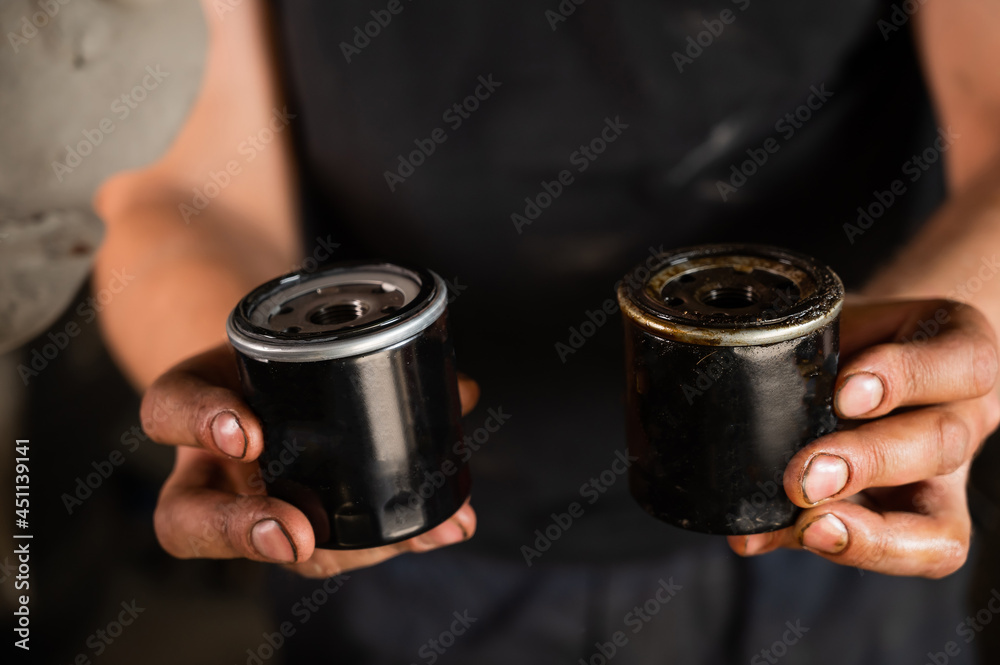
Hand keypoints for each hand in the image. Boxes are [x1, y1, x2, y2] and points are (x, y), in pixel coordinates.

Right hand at [141, 343, 479, 577]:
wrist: (262, 373)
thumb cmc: (281, 353)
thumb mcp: (296, 333)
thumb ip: (364, 347)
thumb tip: (462, 391)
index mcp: (192, 403)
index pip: (167, 410)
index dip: (201, 424)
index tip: (248, 433)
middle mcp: (209, 467)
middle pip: (198, 521)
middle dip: (252, 533)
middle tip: (300, 535)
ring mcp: (248, 502)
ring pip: (274, 547)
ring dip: (347, 549)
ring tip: (413, 533)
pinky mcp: (295, 522)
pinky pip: (337, 545)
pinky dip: (399, 535)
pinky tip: (447, 527)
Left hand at [728, 298, 998, 576]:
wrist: (886, 360)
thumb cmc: (865, 341)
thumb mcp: (849, 329)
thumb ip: (814, 355)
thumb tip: (748, 403)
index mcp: (956, 355)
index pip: (964, 363)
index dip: (904, 379)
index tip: (843, 393)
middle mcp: (960, 420)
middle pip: (942, 444)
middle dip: (868, 463)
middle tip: (805, 477)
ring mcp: (945, 479)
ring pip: (941, 521)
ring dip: (865, 530)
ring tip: (805, 525)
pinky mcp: (915, 520)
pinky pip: (898, 554)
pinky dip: (829, 547)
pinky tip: (763, 537)